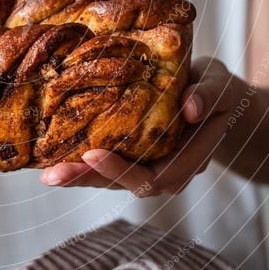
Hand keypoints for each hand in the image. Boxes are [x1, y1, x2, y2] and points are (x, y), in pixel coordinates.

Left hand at [40, 56, 234, 196]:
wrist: (216, 95)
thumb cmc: (218, 88)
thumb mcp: (220, 84)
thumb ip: (209, 94)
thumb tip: (190, 108)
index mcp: (193, 158)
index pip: (158, 176)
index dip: (124, 171)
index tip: (93, 154)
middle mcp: (170, 169)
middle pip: (129, 185)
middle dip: (90, 180)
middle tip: (54, 174)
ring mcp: (152, 166)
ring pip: (115, 182)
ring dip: (81, 179)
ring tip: (49, 174)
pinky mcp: (136, 158)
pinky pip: (110, 168)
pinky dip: (84, 166)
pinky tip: (55, 161)